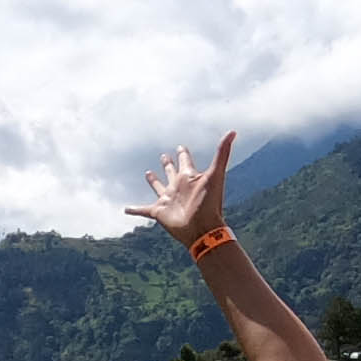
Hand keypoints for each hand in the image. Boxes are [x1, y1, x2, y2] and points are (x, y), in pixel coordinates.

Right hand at [128, 134, 238, 248]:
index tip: (181, 147)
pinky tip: (126, 209)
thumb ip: (223, 152)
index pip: (186, 161)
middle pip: (172, 172)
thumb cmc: (210, 203)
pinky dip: (135, 210)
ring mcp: (168, 200)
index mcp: (189, 177)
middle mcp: (178, 187)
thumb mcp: (216, 174)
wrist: (203, 229)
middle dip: (168, 164)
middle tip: (164, 156)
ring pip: (158, 188)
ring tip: (148, 173)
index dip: (183, 153)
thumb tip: (233, 131)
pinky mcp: (159, 212)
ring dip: (153, 181)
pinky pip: (143, 211)